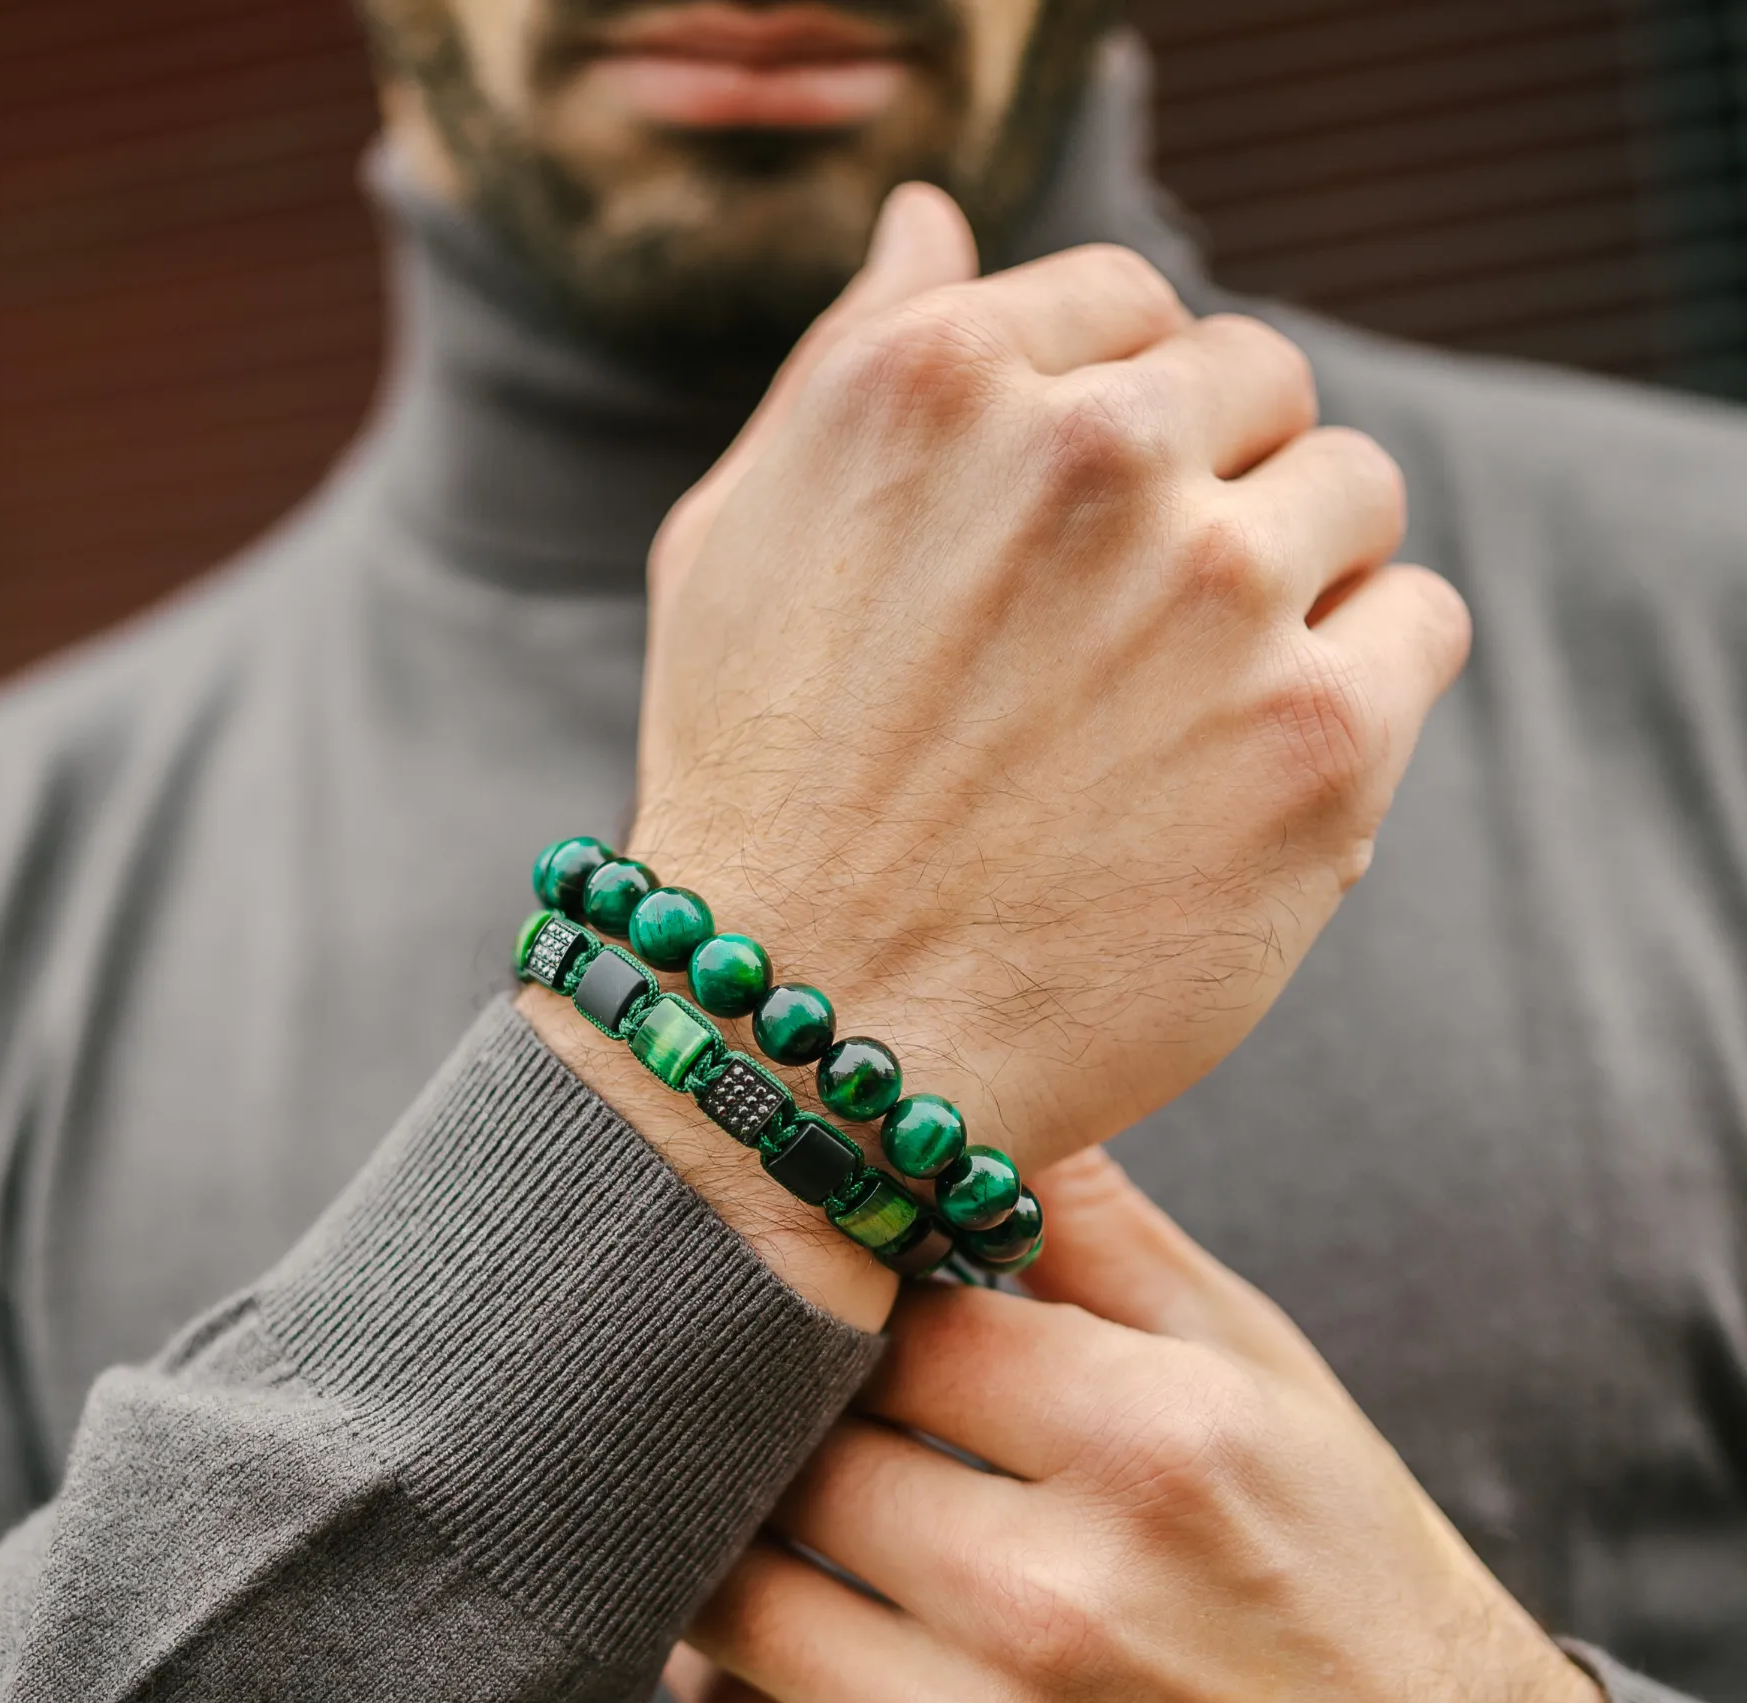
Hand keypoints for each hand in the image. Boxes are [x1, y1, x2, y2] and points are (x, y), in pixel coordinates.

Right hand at [632, 184, 1469, 1168]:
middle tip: (1135, 628)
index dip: (1119, 409)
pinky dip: (1365, 686)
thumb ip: (847, 359)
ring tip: (1195, 699)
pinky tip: (1258, 762)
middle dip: (1211, 484)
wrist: (806, 1039)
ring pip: (1359, 490)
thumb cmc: (756, 793)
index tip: (1089, 517)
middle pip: (1260, 380)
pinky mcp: (1316, 743)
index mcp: (938, 382)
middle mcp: (1085, 459)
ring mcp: (1210, 597)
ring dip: (1296, 579)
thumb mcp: (729, 540)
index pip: (1131, 301)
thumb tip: (931, 216)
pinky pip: (1421, 627)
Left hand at [670, 1149, 1620, 1702]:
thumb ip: (1109, 1236)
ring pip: (735, 1595)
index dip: (850, 1293)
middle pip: (800, 1451)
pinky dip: (735, 1672)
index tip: (837, 1291)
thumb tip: (987, 1097)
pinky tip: (795, 1629)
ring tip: (772, 1499)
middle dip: (784, 1411)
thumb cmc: (1350, 1590)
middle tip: (776, 1390)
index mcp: (1154, 1449)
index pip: (890, 1315)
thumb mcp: (1266, 1382)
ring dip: (733, 1531)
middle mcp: (1061, 1609)